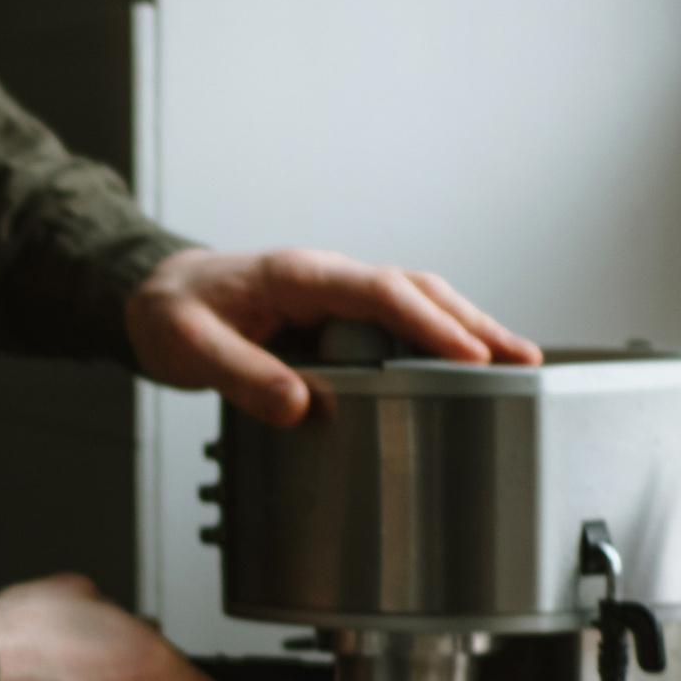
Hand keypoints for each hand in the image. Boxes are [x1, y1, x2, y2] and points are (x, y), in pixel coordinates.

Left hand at [126, 246, 539, 428]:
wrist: (158, 294)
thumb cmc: (172, 311)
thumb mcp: (189, 345)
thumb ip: (240, 374)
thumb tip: (298, 404)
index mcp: (297, 276)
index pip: (379, 292)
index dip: (429, 324)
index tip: (471, 354)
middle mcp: (327, 279)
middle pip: (417, 290)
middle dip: (473, 322)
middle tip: (522, 358)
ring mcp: (337, 297)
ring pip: (416, 303)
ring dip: (467, 328)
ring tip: (518, 363)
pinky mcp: (338, 318)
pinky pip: (398, 322)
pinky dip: (439, 339)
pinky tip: (467, 366)